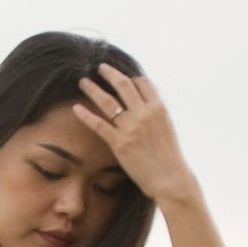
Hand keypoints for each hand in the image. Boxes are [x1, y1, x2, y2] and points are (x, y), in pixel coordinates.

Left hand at [73, 64, 195, 207]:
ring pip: (108, 101)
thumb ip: (154, 115)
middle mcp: (144, 114)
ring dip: (93, 89)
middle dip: (110, 73)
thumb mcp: (167, 128)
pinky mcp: (120, 143)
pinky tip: (76, 108)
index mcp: (158, 108)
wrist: (170, 179)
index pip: (142, 83)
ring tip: (83, 81)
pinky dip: (86, 115)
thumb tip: (146, 107)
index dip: (130, 77)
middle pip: (123, 85)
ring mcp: (131, 128)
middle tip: (100, 67)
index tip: (120, 75)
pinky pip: (99, 124)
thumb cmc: (169, 158)